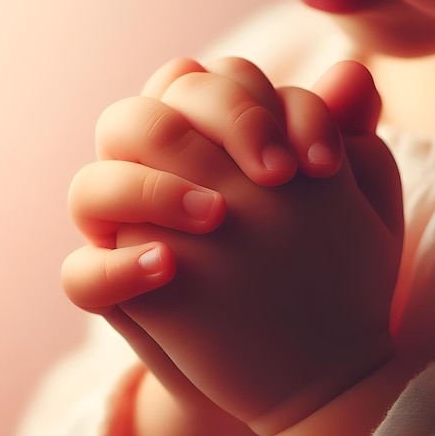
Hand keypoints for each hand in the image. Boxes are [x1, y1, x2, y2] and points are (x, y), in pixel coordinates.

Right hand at [62, 57, 345, 407]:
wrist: (295, 361)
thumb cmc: (317, 275)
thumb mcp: (345, 209)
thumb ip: (344, 141)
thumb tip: (353, 74)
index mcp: (201, 150)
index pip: (202, 85)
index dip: (254, 102)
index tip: (324, 163)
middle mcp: (155, 185)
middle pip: (141, 117)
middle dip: (204, 132)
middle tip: (276, 178)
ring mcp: (125, 239)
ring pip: (91, 189)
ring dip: (148, 190)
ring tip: (217, 217)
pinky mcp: (114, 293)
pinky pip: (81, 276)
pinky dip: (115, 268)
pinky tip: (170, 268)